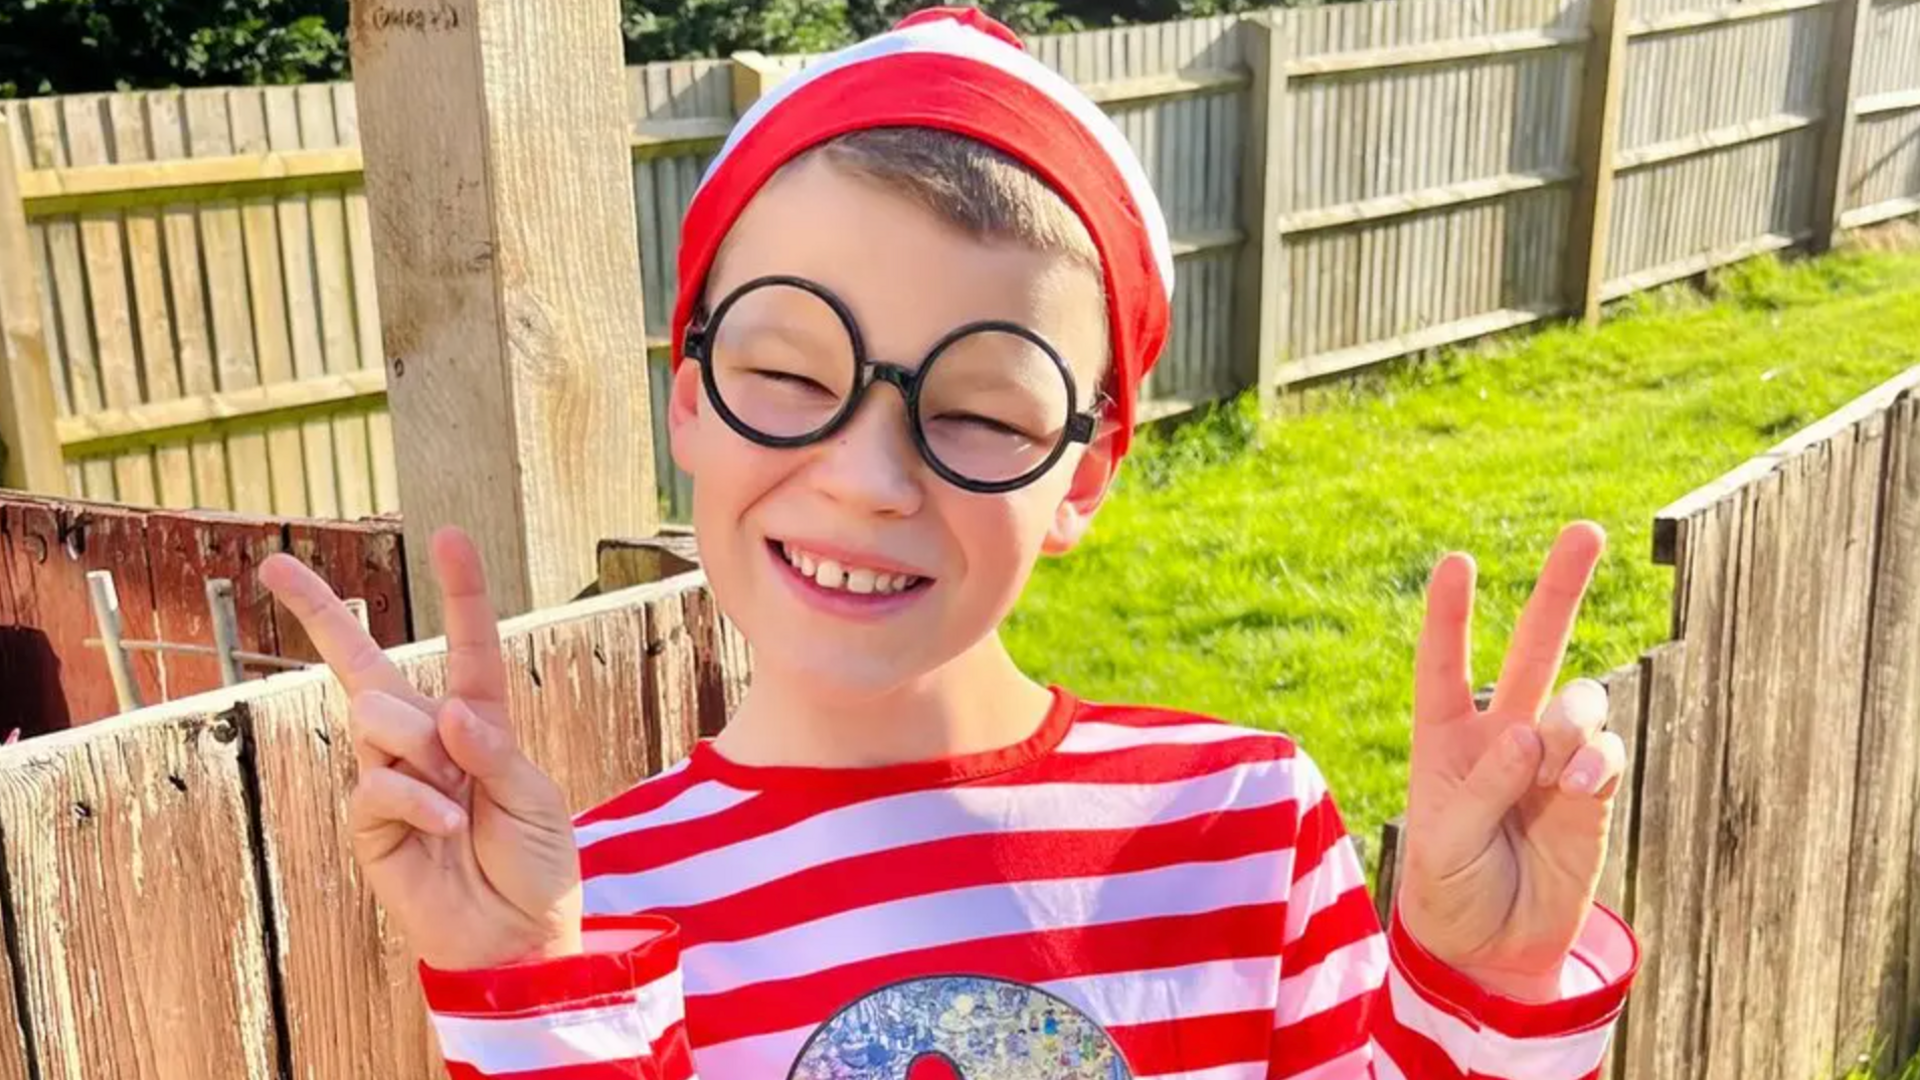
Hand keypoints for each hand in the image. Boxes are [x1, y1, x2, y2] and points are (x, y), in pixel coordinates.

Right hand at [259, 526, 581, 970]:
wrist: (517, 936)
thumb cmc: (535, 863)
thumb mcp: (535, 797)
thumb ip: (493, 750)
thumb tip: (445, 711)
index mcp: (479, 723)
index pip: (467, 648)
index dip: (461, 593)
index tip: (448, 536)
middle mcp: (427, 741)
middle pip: (364, 665)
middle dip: (317, 611)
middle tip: (271, 563)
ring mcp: (392, 778)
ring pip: (377, 717)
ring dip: (420, 746)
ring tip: (456, 795)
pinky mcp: (371, 823)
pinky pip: (376, 784)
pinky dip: (416, 800)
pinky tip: (447, 827)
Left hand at [1397, 520, 1627, 1001]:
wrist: (1492, 949)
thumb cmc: (1448, 888)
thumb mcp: (1440, 843)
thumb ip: (1480, 786)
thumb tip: (1531, 731)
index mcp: (1444, 737)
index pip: (1444, 662)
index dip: (1450, 614)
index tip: (1457, 561)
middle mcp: (1502, 734)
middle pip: (1532, 648)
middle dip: (1560, 588)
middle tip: (1586, 530)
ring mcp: (1552, 759)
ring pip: (1579, 698)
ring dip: (1573, 717)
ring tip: (1554, 762)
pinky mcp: (1592, 793)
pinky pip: (1606, 754)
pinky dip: (1595, 763)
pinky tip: (1576, 790)